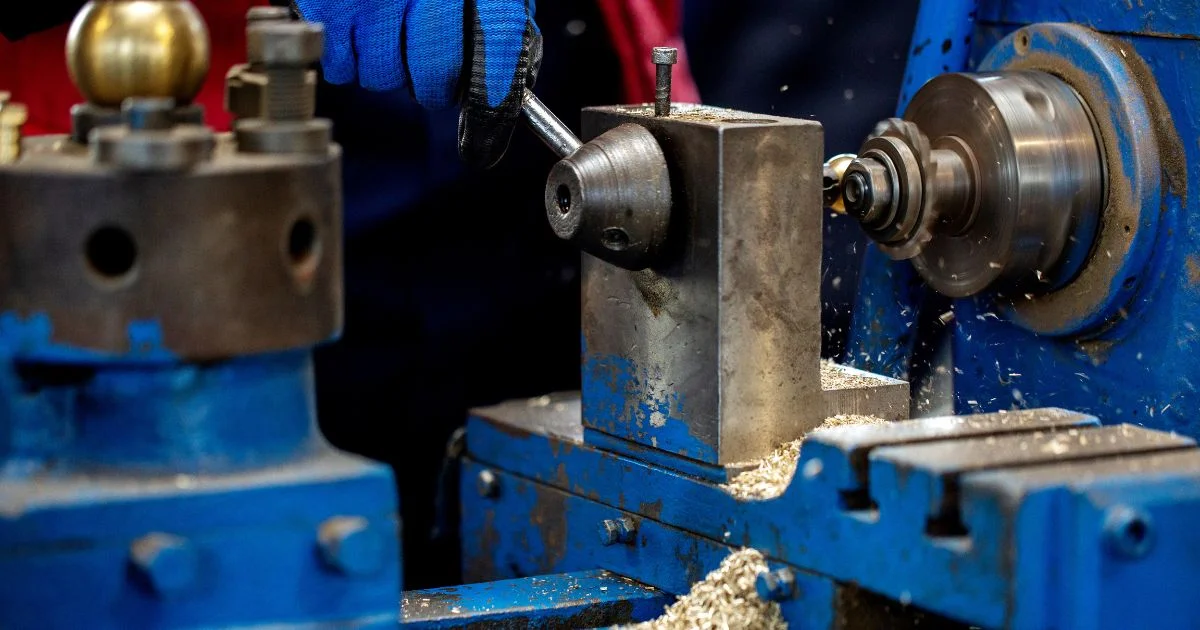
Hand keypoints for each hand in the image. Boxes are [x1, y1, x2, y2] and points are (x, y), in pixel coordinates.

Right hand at [291, 0, 540, 167]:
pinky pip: (339, 66)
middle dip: (432, 83)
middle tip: (428, 65)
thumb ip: (502, 19)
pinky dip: (347, 57)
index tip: (485, 133)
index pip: (495, 56)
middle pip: (432, 79)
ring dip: (387, 68)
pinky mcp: (325, 0)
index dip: (492, 104)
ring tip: (386, 29)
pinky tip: (356, 26)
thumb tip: (510, 87)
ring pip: (382, 78)